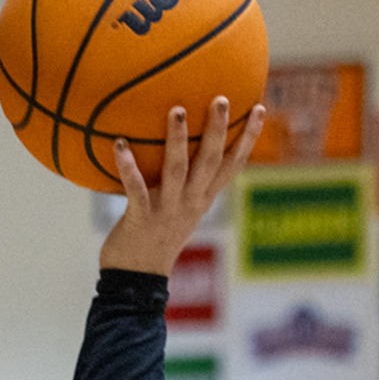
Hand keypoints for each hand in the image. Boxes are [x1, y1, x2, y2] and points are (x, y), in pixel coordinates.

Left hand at [100, 97, 263, 275]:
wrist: (136, 280)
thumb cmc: (153, 239)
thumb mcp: (175, 209)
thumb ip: (181, 182)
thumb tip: (177, 148)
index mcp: (202, 199)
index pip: (233, 165)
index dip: (248, 138)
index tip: (260, 109)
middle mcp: (190, 203)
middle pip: (211, 161)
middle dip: (219, 130)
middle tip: (222, 99)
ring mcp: (167, 210)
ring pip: (177, 169)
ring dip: (178, 139)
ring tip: (177, 110)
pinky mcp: (141, 218)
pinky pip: (135, 187)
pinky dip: (127, 166)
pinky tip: (118, 144)